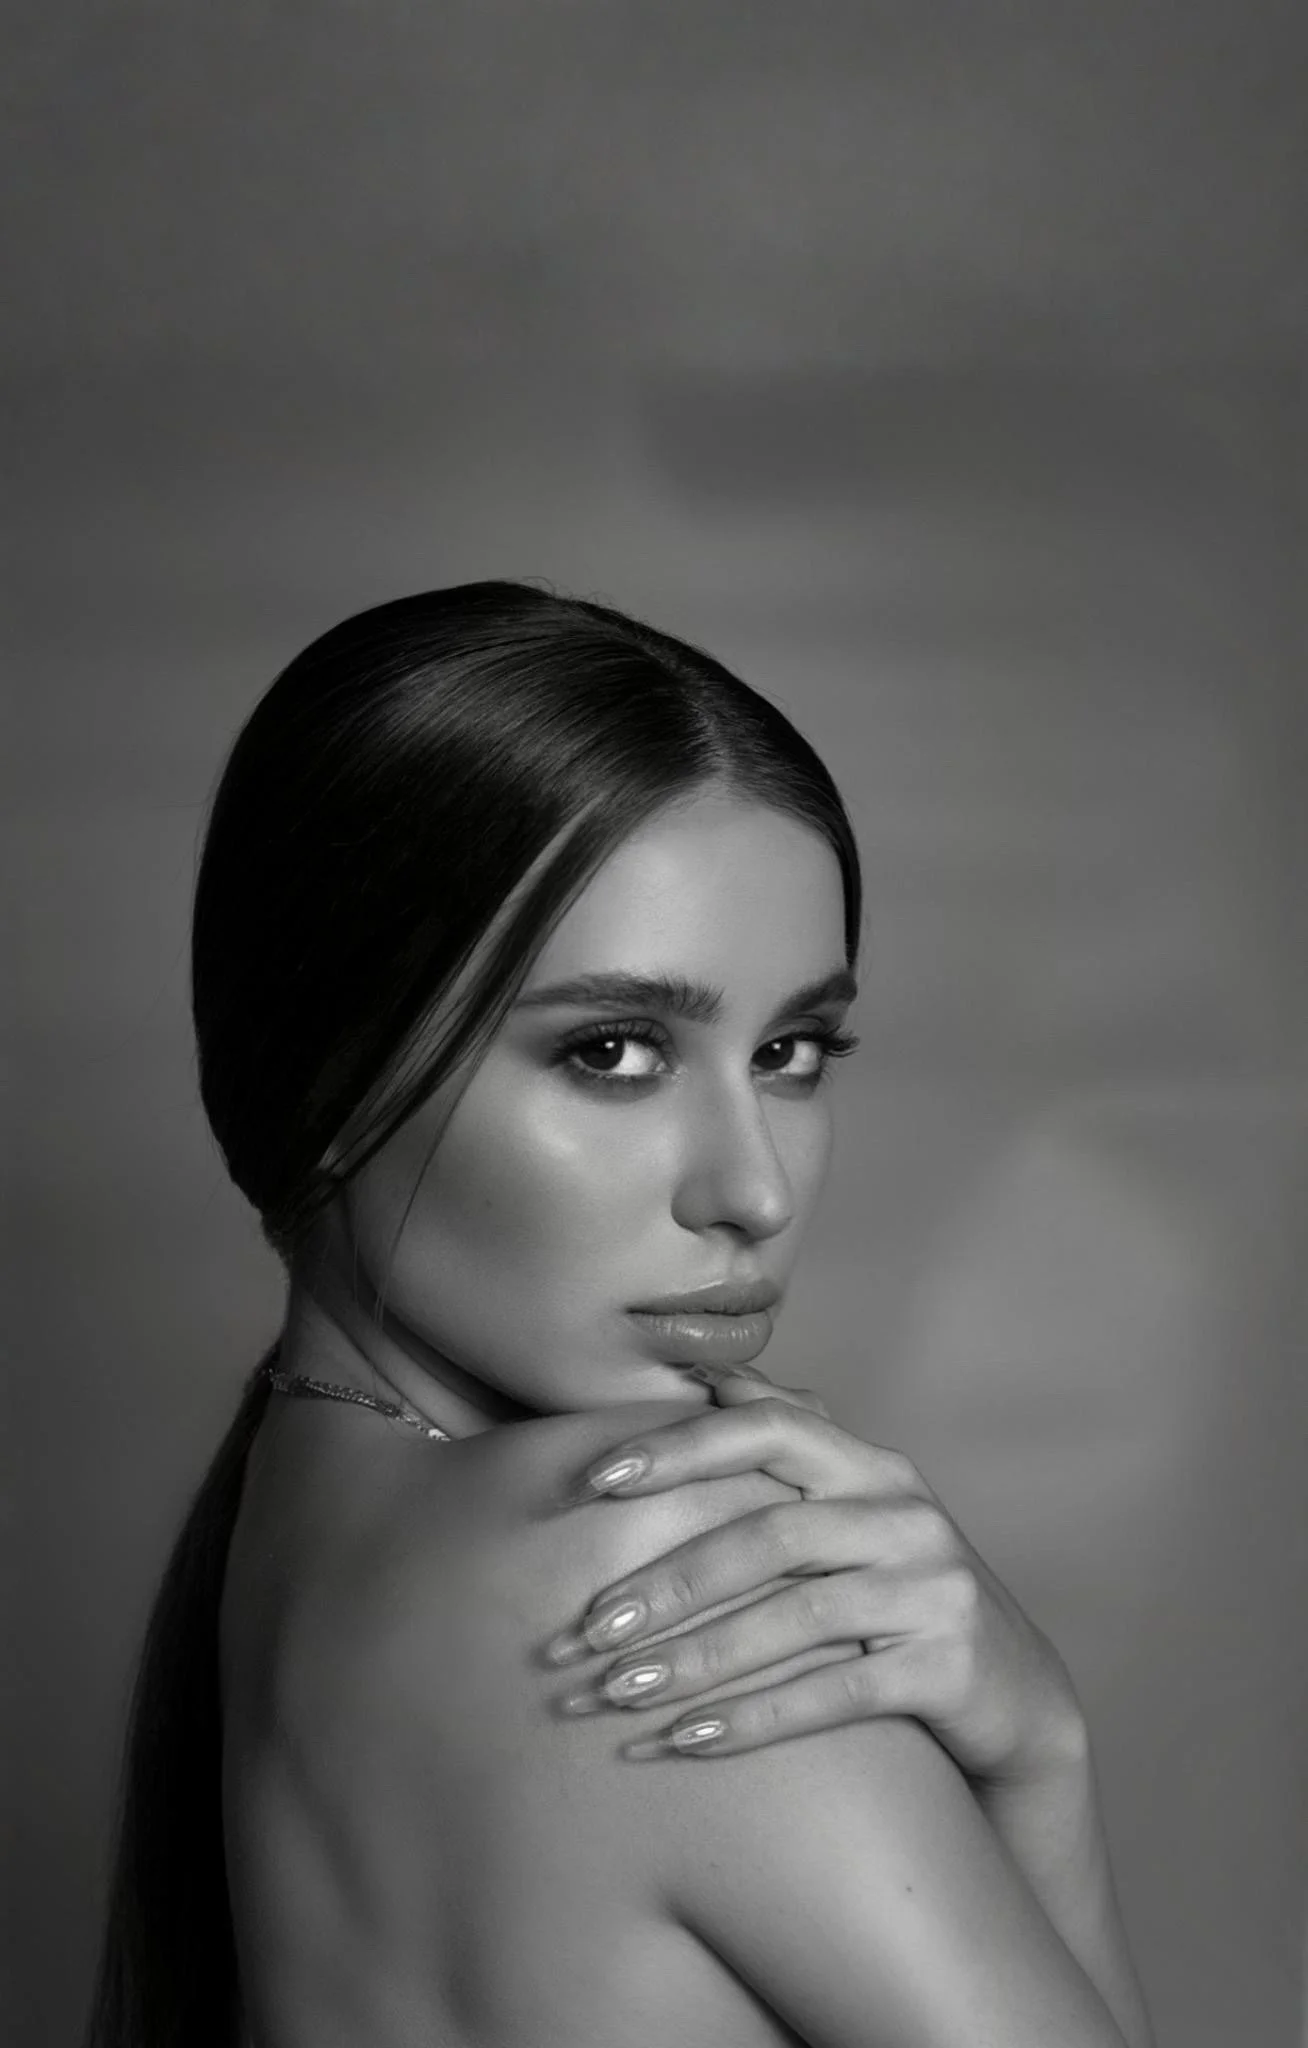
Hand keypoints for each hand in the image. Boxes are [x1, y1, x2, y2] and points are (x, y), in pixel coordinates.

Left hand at [543, 1367, 1087, 1783]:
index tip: (594, 1481)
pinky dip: (753, 1720)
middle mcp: (906, 1515)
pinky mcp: (948, 1667)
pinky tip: (685, 1743)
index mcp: (871, 1466)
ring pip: (794, 1618)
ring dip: (695, 1660)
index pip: (769, 1427)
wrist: (1013, 1694)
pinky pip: (835, 1695)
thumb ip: (793, 1447)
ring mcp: (934, 1590)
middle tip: (584, 1630)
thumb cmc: (898, 1593)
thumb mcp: (856, 1512)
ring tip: (616, 1693)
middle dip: (667, 1583)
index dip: (680, 1447)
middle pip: (769, 1534)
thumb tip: (713, 1378)